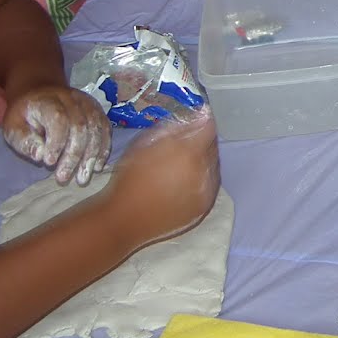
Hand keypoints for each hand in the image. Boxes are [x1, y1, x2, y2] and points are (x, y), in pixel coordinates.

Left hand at [2, 86, 111, 184]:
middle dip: (74, 155)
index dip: (57, 142)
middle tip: (64, 178)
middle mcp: (71, 98)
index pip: (58, 119)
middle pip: (80, 126)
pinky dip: (103, 149)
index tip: (49, 163)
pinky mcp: (97, 110)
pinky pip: (105, 129)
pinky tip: (97, 166)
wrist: (39, 92)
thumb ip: (24, 140)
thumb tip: (41, 155)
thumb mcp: (13, 126)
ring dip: (91, 156)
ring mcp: (87, 103)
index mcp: (47, 101)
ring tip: (83, 178)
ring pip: (96, 128)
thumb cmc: (25, 115)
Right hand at [104, 110, 219, 249]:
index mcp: (188, 152)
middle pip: (212, 146)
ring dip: (203, 160)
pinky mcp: (203, 207)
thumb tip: (192, 117)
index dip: (202, 120)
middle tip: (187, 141)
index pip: (209, 127)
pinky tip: (186, 180)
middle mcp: (203, 171)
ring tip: (183, 162)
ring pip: (213, 166)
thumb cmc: (129, 178)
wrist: (124, 219)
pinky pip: (210, 185)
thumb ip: (171, 128)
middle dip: (202, 140)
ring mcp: (206, 191)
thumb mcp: (144, 143)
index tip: (196, 118)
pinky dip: (203, 178)